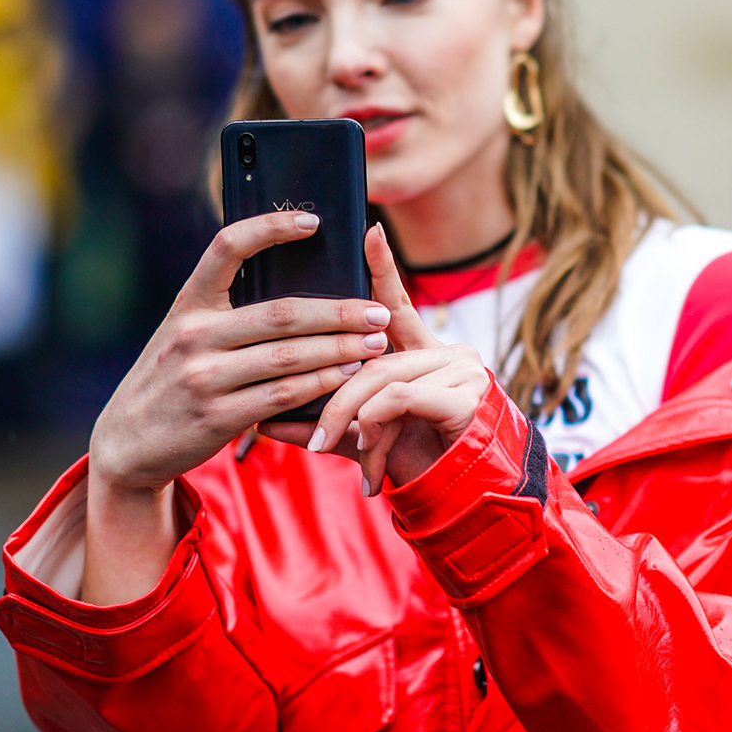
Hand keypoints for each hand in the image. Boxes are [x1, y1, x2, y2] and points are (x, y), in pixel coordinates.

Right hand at [88, 211, 393, 493]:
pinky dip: (321, 385)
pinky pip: (282, 395)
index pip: (228, 247)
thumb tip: (299, 288)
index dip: (271, 228)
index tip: (314, 221)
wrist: (128, 443)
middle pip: (281, 313)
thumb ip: (226, 313)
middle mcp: (193, 334)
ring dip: (339, 350)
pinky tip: (347, 377)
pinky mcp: (217, 416)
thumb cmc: (171, 380)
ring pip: (289, 357)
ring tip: (374, 345)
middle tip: (378, 312)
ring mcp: (204, 376)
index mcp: (188, 303)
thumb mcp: (184, 335)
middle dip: (338, 312)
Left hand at [261, 225, 492, 493]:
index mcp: (424, 353)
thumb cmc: (416, 464)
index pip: (397, 303)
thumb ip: (319, 425)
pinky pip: (403, 399)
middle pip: (374, 354)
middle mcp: (448, 352)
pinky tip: (371, 462)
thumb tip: (263, 421)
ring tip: (343, 455)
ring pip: (384, 378)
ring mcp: (463, 371)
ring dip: (354, 419)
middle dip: (336, 395)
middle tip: (314, 435)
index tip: (370, 230)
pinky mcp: (467, 397)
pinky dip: (378, 428)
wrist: (461, 501)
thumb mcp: (361, 440)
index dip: (383, 267)